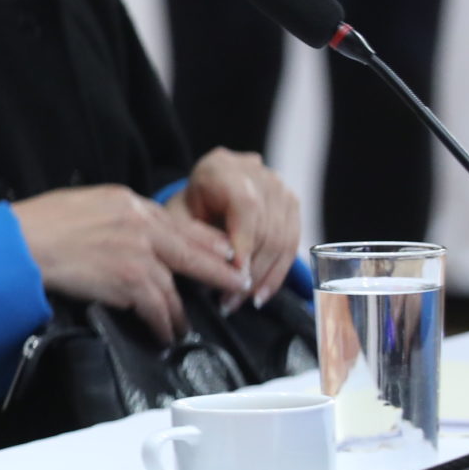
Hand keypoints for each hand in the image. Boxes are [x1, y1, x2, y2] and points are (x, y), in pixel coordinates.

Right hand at [11, 186, 247, 342]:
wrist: (22, 243)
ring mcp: (139, 253)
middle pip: (194, 252)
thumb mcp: (86, 204)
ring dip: (182, 312)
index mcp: (130, 202)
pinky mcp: (129, 280)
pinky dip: (163, 324)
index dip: (206, 242)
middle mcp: (141, 225)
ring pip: (175, 288)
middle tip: (237, 286)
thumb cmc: (41, 224)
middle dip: (220, 273)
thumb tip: (132, 234)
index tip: (223, 254)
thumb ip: (117, 217)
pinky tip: (164, 334)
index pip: (179, 223)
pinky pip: (157, 308)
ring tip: (183, 327)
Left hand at [170, 148, 302, 302]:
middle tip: (228, 301)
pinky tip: (259, 295)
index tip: (234, 275)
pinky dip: (276, 274)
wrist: (205, 192)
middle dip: (248, 270)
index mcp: (223, 167)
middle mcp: (258, 173)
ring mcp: (280, 188)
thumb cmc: (186, 208)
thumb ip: (194, 237)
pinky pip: (291, 246)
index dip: (244, 243)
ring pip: (281, 240)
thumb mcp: (175, 219)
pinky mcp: (293, 206)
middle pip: (266, 228)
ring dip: (261, 278)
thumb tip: (221, 267)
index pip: (245, 206)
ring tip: (238, 302)